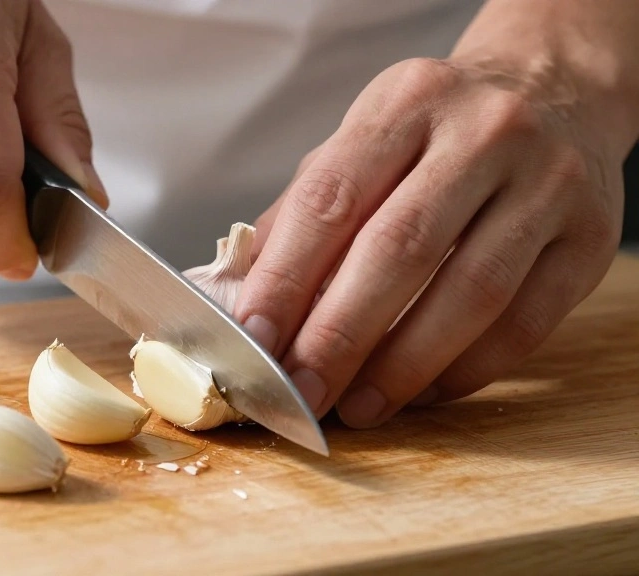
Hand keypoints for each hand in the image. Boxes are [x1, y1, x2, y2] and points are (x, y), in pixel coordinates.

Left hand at [236, 56, 626, 428]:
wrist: (556, 92)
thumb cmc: (436, 133)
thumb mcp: (365, 139)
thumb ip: (305, 210)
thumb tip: (244, 295)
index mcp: (407, 102)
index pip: (331, 198)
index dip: (286, 277)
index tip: (254, 340)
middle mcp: (484, 133)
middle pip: (399, 249)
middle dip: (339, 334)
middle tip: (300, 390)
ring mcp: (548, 183)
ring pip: (470, 293)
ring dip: (403, 365)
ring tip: (357, 406)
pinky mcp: (591, 238)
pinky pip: (525, 323)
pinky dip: (466, 369)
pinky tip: (422, 392)